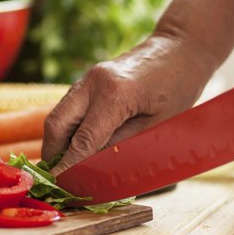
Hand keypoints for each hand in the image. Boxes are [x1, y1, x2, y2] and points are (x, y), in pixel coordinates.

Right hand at [43, 0, 233, 174]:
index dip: (69, 166)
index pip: (82, 140)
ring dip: (58, 141)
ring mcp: (88, 77)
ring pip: (58, 114)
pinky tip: (77, 145)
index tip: (62, 186)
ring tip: (66, 165)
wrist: (181, 48)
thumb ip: (121, 145)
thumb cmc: (179, 87)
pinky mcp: (89, 78)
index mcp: (115, 94)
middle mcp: (93, 82)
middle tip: (58, 177)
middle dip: (52, 153)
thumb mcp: (156, 125)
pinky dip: (68, 128)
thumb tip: (92, 167)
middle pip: (56, 124)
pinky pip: (69, 107)